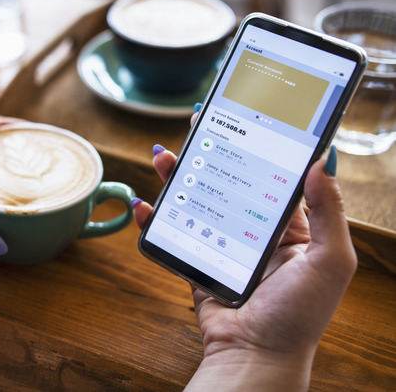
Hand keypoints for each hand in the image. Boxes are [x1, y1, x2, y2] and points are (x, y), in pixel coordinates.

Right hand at [134, 115, 356, 389]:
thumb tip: (319, 163)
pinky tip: (144, 205)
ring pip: (195, 202)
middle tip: (197, 123)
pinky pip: (171, 236)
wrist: (255, 357)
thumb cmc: (299, 315)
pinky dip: (152, 221)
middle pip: (226, 181)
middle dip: (209, 151)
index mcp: (290, 229)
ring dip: (176, 178)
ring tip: (161, 157)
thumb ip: (328, 212)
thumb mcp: (329, 261)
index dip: (256, 145)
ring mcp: (221, 247)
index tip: (242, 116)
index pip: (270, 175)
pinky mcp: (195, 264)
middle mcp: (252, 233)